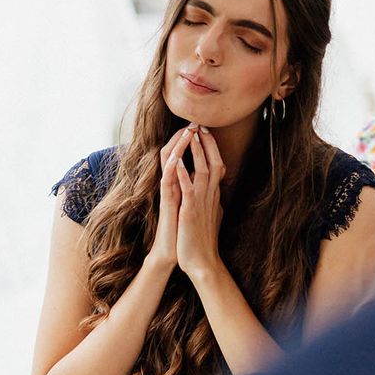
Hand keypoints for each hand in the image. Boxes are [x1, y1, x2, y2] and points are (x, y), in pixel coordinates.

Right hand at [144, 126, 193, 272]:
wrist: (180, 252)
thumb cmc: (187, 229)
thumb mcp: (196, 204)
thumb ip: (198, 190)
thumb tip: (207, 181)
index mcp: (181, 183)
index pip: (184, 155)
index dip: (192, 141)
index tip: (203, 127)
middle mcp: (173, 184)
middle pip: (174, 153)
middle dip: (184, 137)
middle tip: (193, 121)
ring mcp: (169, 192)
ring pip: (169, 163)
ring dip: (177, 146)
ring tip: (186, 131)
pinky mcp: (167, 203)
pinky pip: (167, 182)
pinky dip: (171, 169)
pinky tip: (176, 157)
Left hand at [175, 126, 226, 278]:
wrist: (202, 262)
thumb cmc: (203, 240)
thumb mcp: (211, 215)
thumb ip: (213, 201)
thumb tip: (217, 192)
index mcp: (213, 196)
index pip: (216, 166)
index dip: (212, 149)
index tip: (205, 134)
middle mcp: (210, 196)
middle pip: (212, 163)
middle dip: (206, 144)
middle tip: (201, 126)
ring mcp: (201, 203)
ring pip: (202, 171)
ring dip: (197, 152)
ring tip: (191, 135)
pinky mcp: (190, 211)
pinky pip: (187, 189)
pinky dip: (183, 174)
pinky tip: (178, 162)